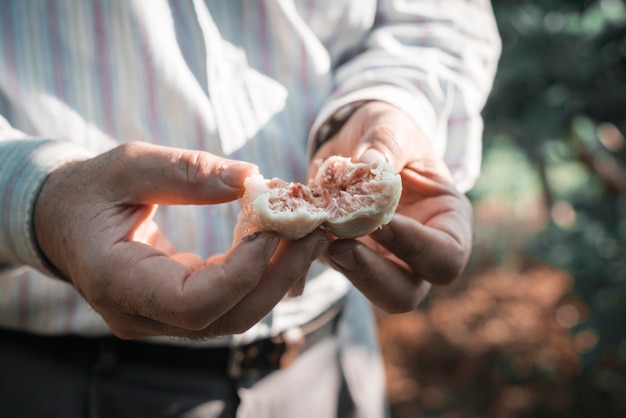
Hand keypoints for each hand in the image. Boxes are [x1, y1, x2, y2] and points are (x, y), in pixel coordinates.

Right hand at [34, 142, 327, 338]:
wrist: (63, 220)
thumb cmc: (89, 190)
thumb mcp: (129, 166)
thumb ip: (187, 171)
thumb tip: (252, 177)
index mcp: (118, 282)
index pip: (195, 304)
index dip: (243, 272)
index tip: (274, 227)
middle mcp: (141, 314)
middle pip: (228, 317)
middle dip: (279, 275)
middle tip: (316, 230)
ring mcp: (161, 319)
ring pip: (236, 315)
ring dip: (279, 276)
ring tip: (310, 233)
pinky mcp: (179, 310)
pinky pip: (230, 301)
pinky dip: (261, 273)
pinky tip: (281, 239)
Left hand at [311, 101, 472, 312]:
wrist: (359, 136)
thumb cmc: (391, 131)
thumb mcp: (394, 127)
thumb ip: (386, 144)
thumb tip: (367, 166)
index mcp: (448, 224)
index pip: (445, 258)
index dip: (415, 248)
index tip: (383, 223)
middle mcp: (417, 253)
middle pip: (404, 294)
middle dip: (370, 275)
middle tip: (339, 247)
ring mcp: (381, 260)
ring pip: (364, 289)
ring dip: (337, 267)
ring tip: (315, 231)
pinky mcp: (346, 256)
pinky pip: (331, 267)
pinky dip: (311, 253)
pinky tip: (298, 227)